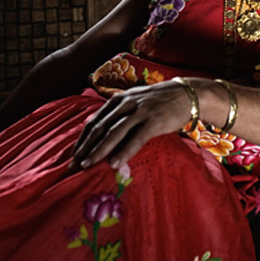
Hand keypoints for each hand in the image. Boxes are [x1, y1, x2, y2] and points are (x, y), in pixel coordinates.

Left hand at [71, 80, 193, 169]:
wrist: (186, 95)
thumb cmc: (158, 102)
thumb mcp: (133, 103)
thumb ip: (118, 116)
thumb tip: (100, 136)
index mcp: (117, 100)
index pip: (94, 121)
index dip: (82, 139)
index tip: (72, 156)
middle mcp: (125, 103)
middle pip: (100, 128)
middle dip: (85, 148)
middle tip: (73, 165)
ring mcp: (139, 111)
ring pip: (114, 133)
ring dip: (99, 150)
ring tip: (87, 165)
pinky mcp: (154, 121)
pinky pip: (136, 138)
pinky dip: (124, 151)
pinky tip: (114, 163)